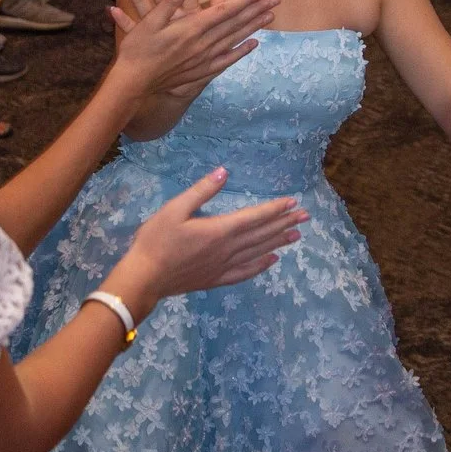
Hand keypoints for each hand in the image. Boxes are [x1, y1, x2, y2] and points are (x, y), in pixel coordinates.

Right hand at [107, 0, 276, 103]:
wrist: (134, 82)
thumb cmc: (137, 49)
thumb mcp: (149, 21)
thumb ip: (170, 0)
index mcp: (191, 29)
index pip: (225, 11)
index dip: (245, 0)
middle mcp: (202, 44)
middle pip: (235, 24)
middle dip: (256, 10)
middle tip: (276, 0)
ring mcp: (203, 59)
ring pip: (234, 39)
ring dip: (253, 27)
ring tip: (270, 17)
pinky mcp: (200, 71)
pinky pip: (226, 60)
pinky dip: (241, 51)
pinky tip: (253, 45)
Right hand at [118, 167, 306, 301]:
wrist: (145, 278)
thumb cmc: (156, 240)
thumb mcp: (174, 209)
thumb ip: (201, 191)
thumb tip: (224, 172)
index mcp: (219, 230)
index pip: (254, 217)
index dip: (275, 209)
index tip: (293, 202)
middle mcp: (227, 249)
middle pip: (262, 234)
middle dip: (284, 223)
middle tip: (305, 216)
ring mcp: (223, 266)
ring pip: (258, 252)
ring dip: (278, 242)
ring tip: (296, 235)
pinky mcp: (216, 279)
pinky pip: (245, 272)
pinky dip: (261, 266)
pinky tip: (272, 261)